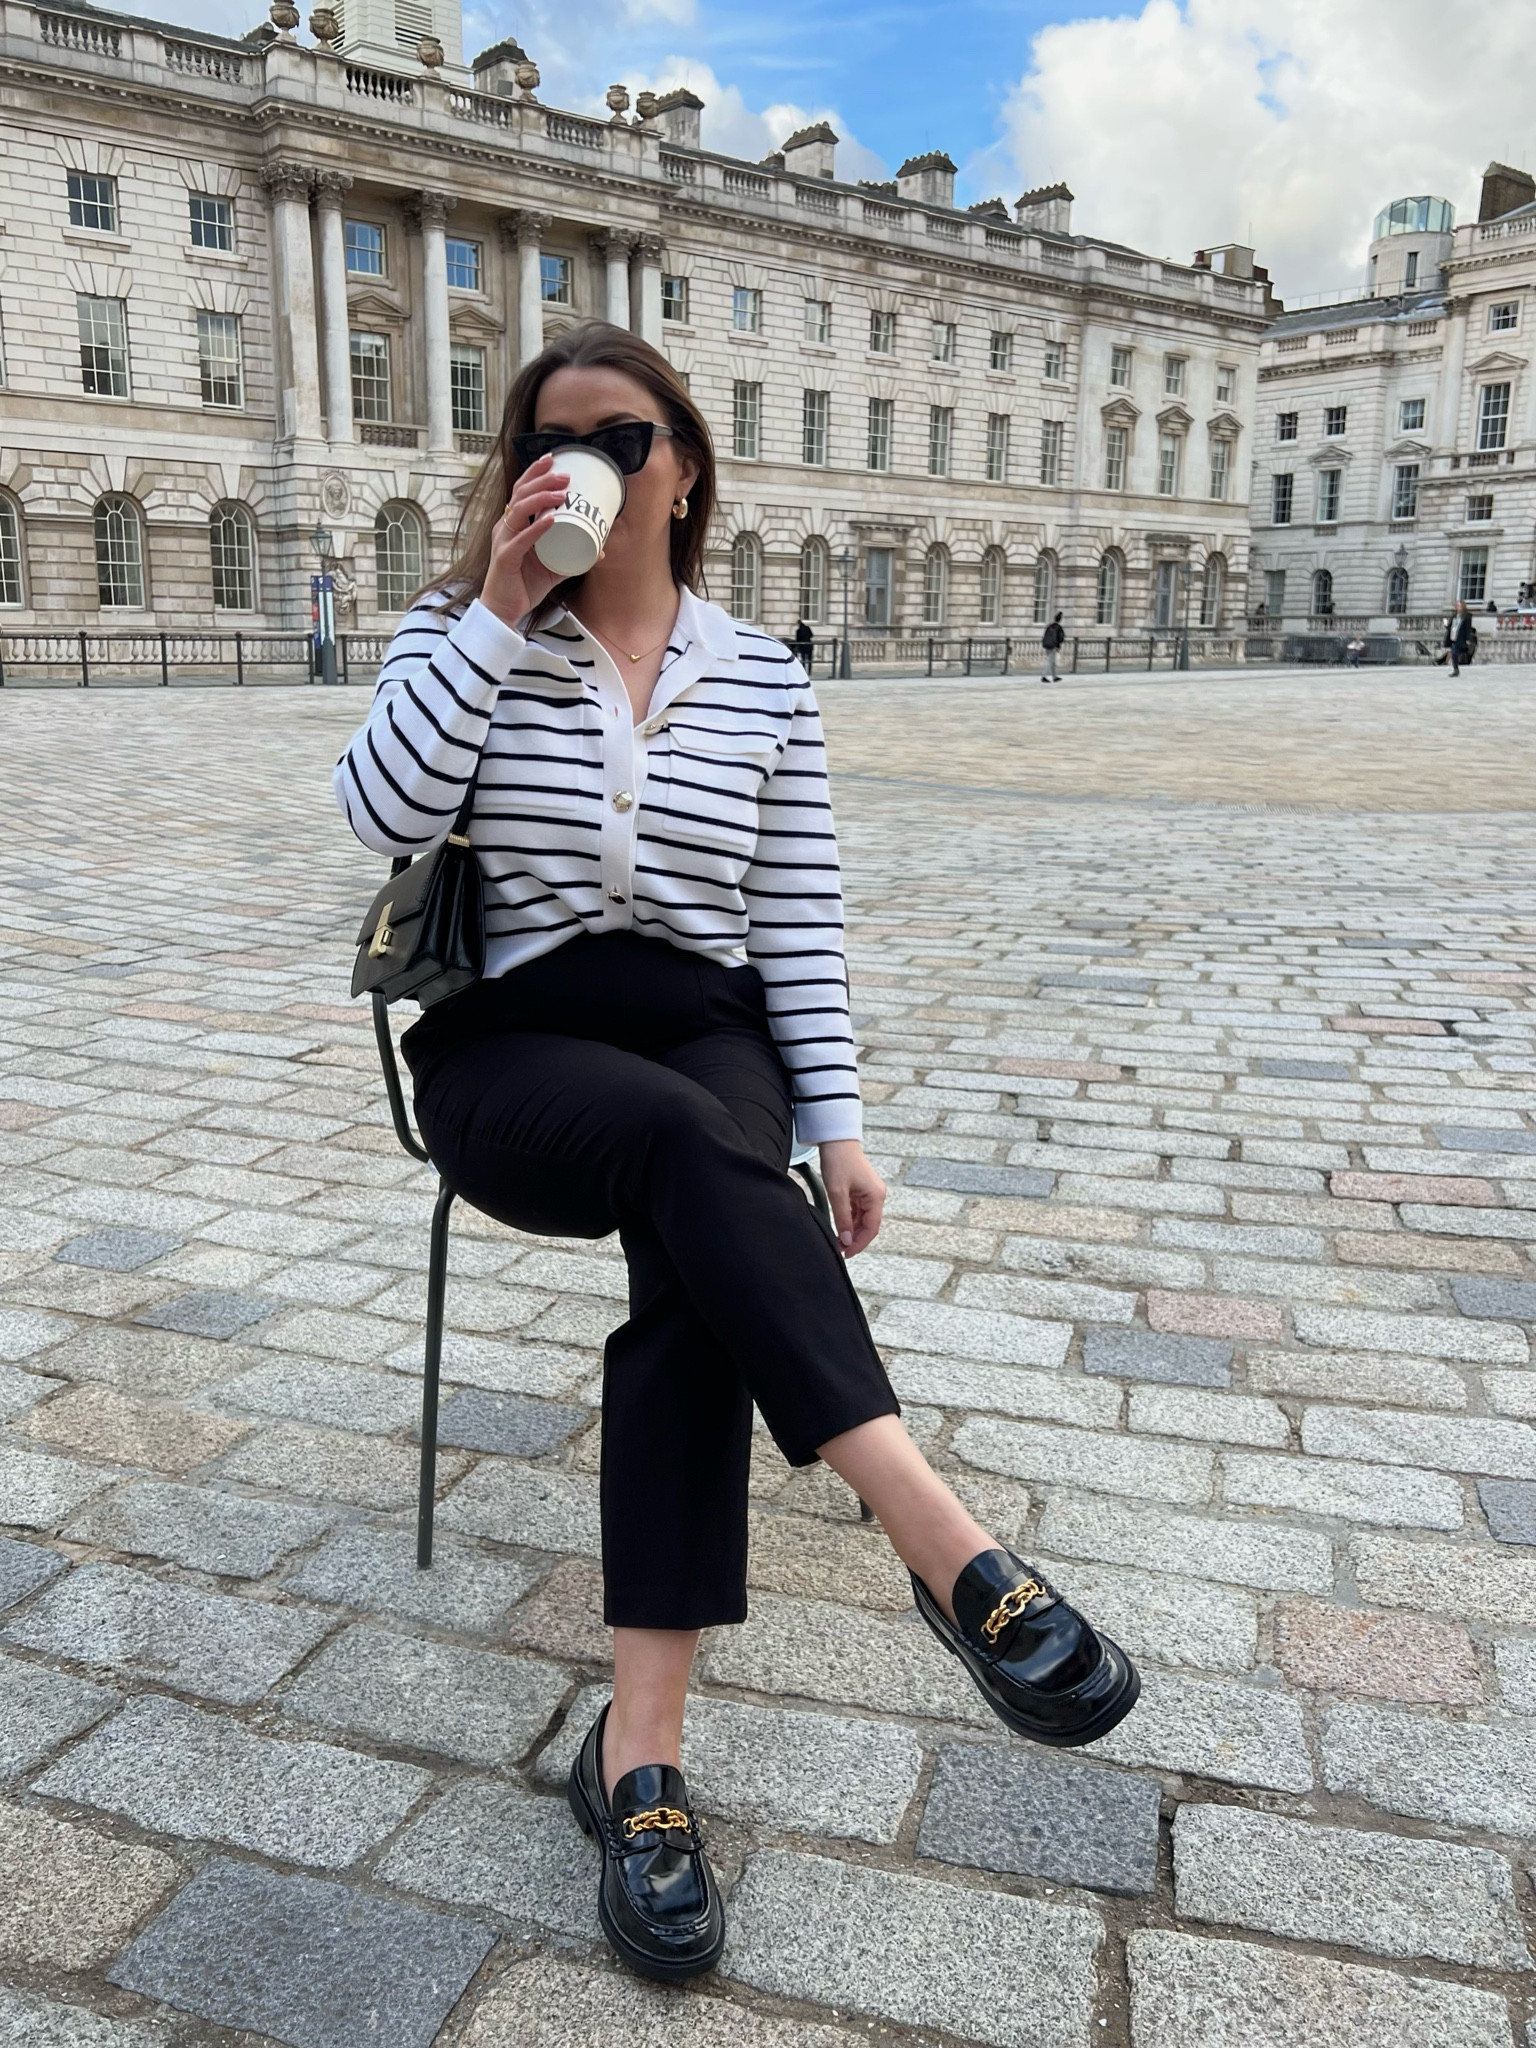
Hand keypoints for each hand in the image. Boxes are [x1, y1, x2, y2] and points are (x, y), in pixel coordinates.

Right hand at [480, 454, 570, 626]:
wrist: (504, 611)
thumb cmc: (524, 586)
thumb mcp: (553, 567)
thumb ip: (574, 557)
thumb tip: (601, 549)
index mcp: (514, 524)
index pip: (521, 491)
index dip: (535, 473)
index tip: (554, 459)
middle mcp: (505, 527)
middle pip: (520, 494)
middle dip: (542, 479)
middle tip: (565, 474)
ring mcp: (503, 541)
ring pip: (519, 511)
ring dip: (542, 498)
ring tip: (563, 492)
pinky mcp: (504, 558)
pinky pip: (521, 540)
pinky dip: (537, 528)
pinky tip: (551, 519)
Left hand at [819, 1139, 884, 1256]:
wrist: (836, 1140)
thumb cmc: (839, 1161)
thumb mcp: (837, 1193)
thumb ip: (842, 1218)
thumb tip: (846, 1239)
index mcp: (876, 1196)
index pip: (871, 1227)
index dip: (860, 1243)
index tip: (847, 1253)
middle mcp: (876, 1195)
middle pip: (869, 1225)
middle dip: (856, 1238)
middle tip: (841, 1249)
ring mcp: (869, 1193)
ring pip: (863, 1219)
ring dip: (852, 1230)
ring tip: (839, 1239)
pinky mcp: (861, 1190)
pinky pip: (858, 1211)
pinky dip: (850, 1220)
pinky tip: (840, 1226)